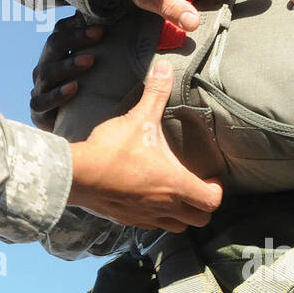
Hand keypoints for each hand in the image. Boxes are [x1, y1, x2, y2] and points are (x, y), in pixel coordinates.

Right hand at [29, 16, 101, 131]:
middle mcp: (45, 68)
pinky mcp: (38, 111)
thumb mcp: (98, 73)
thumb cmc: (90, 97)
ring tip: (89, 61)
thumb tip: (131, 30)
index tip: (101, 23)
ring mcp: (39, 89)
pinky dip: (57, 94)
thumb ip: (106, 53)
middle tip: (99, 34)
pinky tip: (73, 88)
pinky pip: (42, 101)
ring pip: (47, 71)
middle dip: (76, 37)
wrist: (74, 132)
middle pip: (53, 45)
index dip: (77, 24)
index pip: (60, 31)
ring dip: (68, 64)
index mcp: (57, 55)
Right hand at [68, 60, 223, 232]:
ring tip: (172, 193)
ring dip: (180, 213)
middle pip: (200, 220)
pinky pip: (150, 225)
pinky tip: (145, 198)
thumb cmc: (113, 150)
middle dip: (201, 205)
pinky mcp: (126, 221)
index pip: (212, 200)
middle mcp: (165, 206)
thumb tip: (165, 65)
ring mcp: (146, 217)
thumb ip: (155, 93)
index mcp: (175, 184)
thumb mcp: (138, 118)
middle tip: (194, 185)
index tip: (209, 177)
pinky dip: (155, 215)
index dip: (216, 190)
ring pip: (176, 227)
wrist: (78, 175)